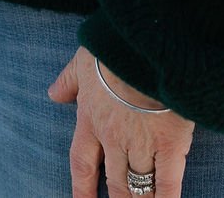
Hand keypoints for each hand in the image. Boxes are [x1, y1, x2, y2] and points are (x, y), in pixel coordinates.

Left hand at [48, 46, 193, 197]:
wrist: (146, 41)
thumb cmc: (114, 46)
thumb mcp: (83, 59)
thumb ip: (69, 80)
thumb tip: (53, 94)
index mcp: (90, 119)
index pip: (82, 163)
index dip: (82, 188)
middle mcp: (113, 138)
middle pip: (115, 182)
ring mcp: (141, 143)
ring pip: (139, 186)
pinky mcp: (170, 143)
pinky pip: (167, 182)